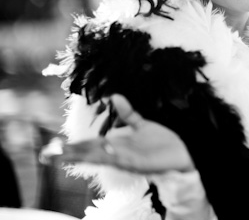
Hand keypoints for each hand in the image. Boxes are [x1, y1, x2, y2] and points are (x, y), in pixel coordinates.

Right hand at [43, 94, 194, 173]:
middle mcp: (120, 153)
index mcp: (120, 144)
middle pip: (92, 153)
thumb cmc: (163, 140)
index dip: (76, 144)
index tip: (58, 144)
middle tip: (52, 153)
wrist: (184, 150)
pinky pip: (120, 160)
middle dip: (73, 153)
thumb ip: (128, 112)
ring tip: (66, 155)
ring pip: (101, 158)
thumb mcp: (142, 123)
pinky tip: (98, 153)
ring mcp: (128, 159)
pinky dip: (109, 156)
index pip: (93, 144)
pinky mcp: (138, 164)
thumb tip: (113, 95)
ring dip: (84, 156)